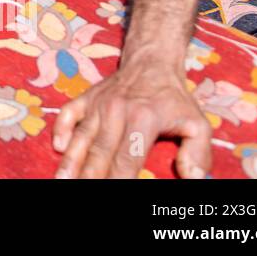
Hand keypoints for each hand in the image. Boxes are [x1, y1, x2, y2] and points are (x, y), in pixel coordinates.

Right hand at [53, 66, 211, 178]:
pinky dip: (62, 129)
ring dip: (70, 160)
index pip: (127, 160)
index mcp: (143, 120)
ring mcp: (99, 104)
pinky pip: (69, 113)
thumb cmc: (175, 99)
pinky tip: (58, 147)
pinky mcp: (87, 98)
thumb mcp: (198, 124)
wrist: (152, 61)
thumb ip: (198, 153)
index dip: (119, 181)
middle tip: (81, 191)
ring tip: (61, 179)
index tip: (113, 194)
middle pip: (99, 152)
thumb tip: (195, 179)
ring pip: (81, 136)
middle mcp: (117, 112)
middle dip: (90, 176)